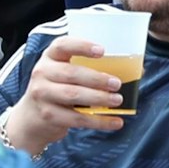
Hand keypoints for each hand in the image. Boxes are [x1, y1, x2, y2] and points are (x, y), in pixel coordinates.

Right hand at [11, 37, 128, 146]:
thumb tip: (136, 69)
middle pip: (71, 73)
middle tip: (117, 84)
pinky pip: (77, 118)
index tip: (102, 51)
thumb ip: (91, 67)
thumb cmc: (58, 88)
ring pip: (73, 95)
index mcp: (50, 57)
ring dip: (99, 98)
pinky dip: (99, 121)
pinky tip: (116, 122)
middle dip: (97, 78)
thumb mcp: (66, 72)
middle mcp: (42, 73)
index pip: (62, 45)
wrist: (31, 117)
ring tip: (118, 100)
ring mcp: (42, 95)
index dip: (82, 46)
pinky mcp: (48, 115)